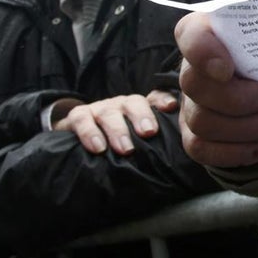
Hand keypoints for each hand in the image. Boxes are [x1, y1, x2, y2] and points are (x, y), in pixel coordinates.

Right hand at [53, 91, 177, 154]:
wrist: (77, 142)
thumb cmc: (116, 146)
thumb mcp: (137, 144)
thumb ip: (156, 147)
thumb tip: (180, 159)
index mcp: (138, 110)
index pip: (154, 98)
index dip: (162, 100)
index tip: (170, 107)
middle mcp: (121, 105)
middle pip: (133, 103)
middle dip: (141, 116)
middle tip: (148, 133)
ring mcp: (99, 109)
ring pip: (109, 112)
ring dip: (118, 129)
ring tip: (125, 149)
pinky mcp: (78, 117)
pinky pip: (82, 120)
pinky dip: (90, 133)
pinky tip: (98, 148)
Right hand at [176, 12, 257, 167]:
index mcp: (208, 32)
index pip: (190, 34)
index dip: (202, 52)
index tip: (227, 69)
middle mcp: (191, 67)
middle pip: (194, 85)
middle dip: (239, 100)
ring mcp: (190, 102)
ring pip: (201, 121)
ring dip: (245, 127)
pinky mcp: (194, 133)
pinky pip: (200, 149)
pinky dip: (232, 152)